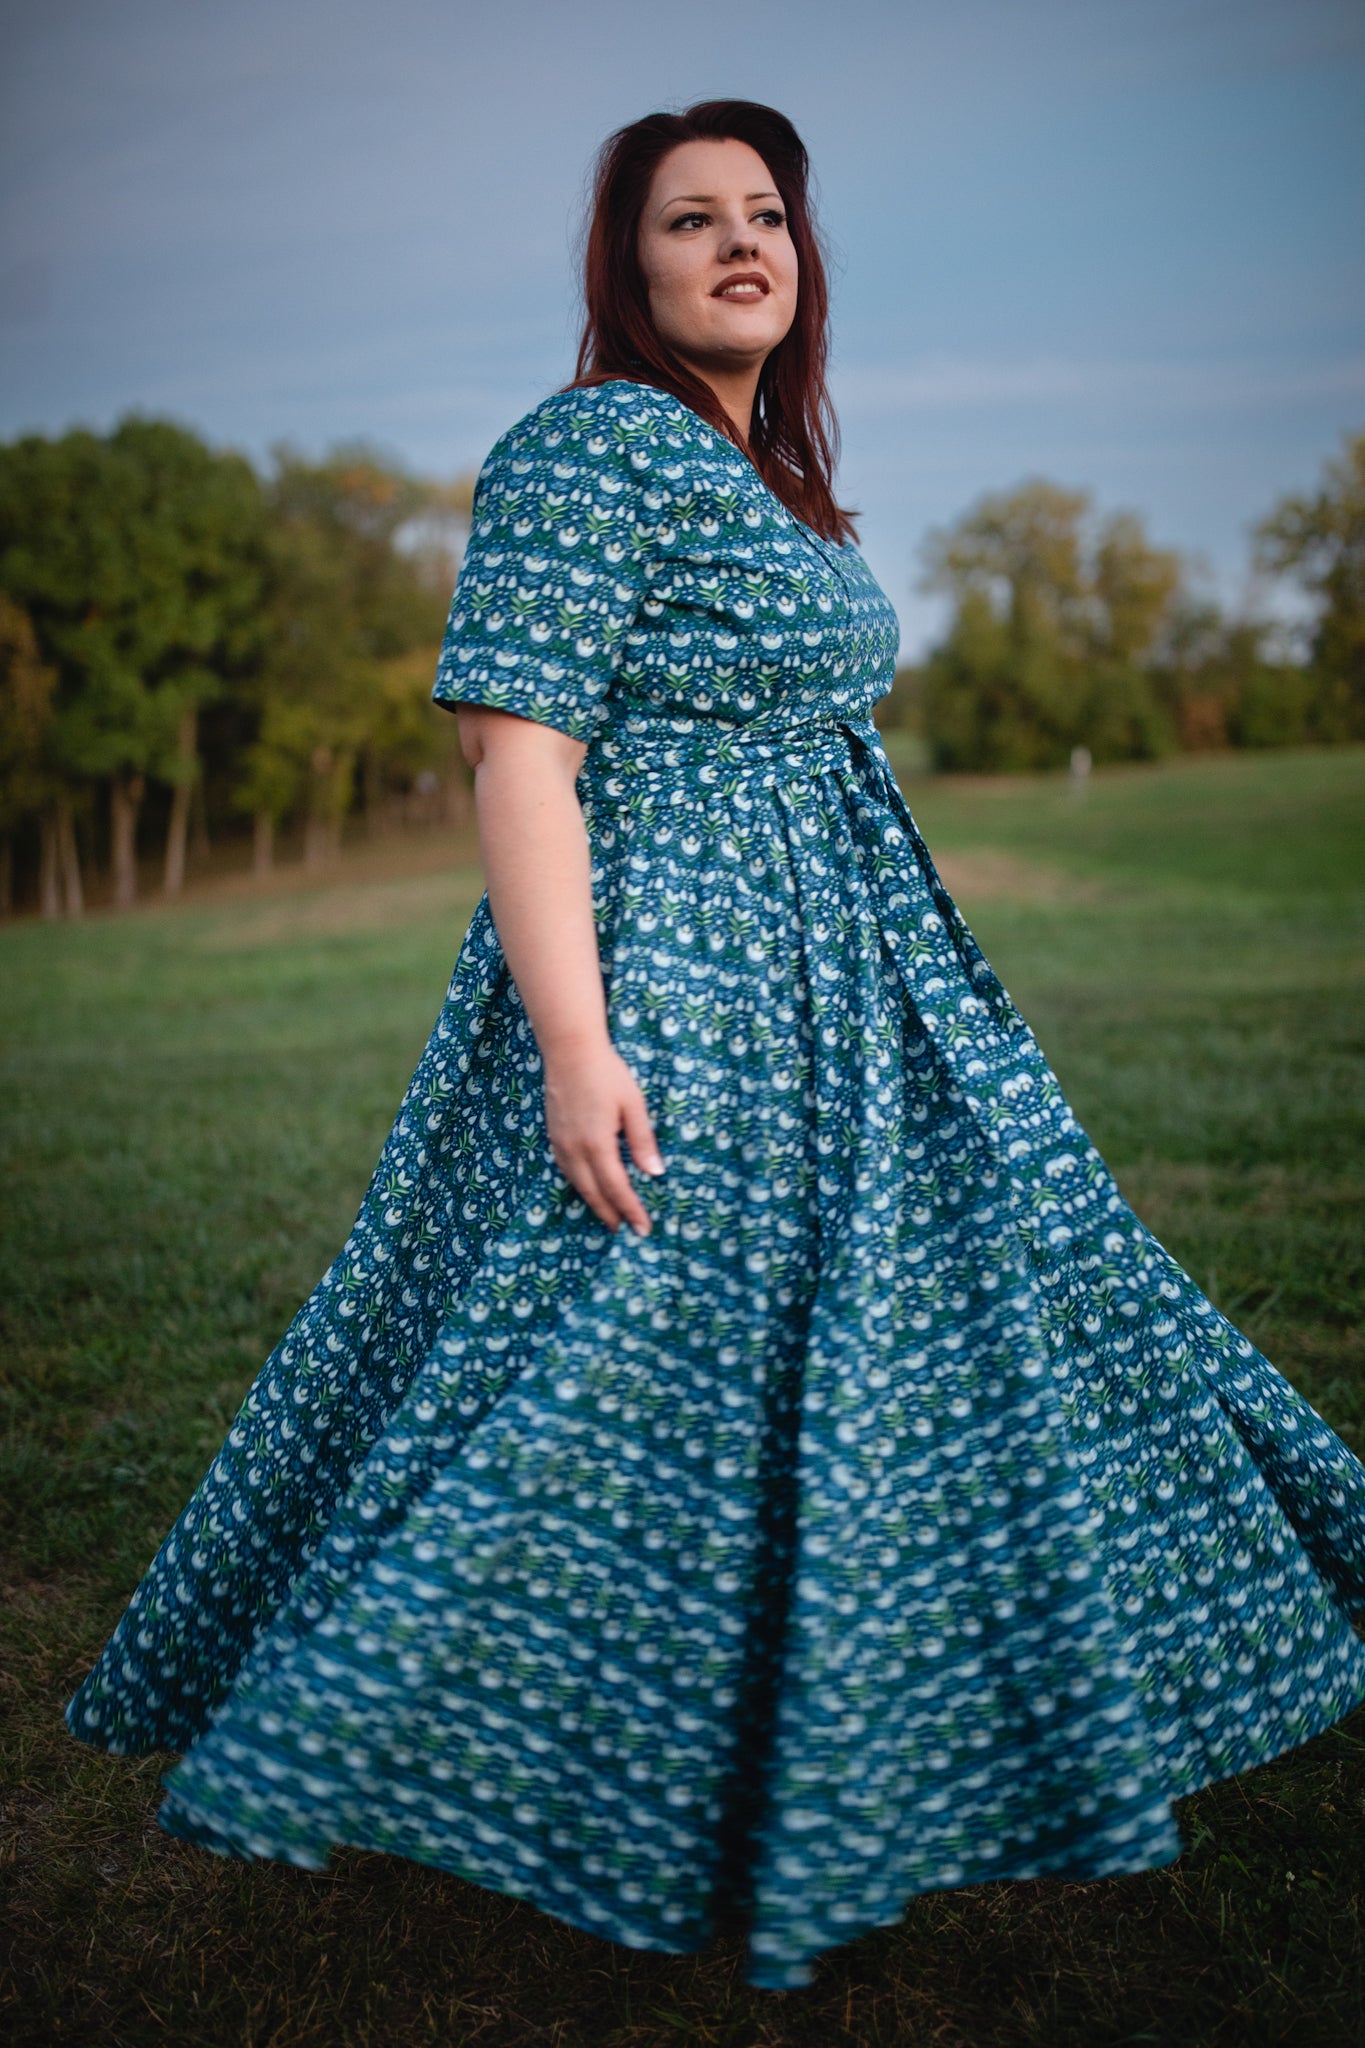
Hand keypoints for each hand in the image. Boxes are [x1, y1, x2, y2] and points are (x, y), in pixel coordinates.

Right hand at [542, 1039, 665, 1235]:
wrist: (570, 1052)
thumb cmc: (608, 1074)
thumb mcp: (633, 1105)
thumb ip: (642, 1141)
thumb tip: (655, 1173)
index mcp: (598, 1144)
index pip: (617, 1188)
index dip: (630, 1210)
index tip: (643, 1228)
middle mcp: (575, 1150)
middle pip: (594, 1193)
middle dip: (611, 1214)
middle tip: (625, 1230)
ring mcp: (561, 1144)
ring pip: (577, 1184)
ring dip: (593, 1203)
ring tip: (609, 1215)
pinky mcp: (553, 1136)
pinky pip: (566, 1170)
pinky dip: (579, 1185)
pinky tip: (588, 1187)